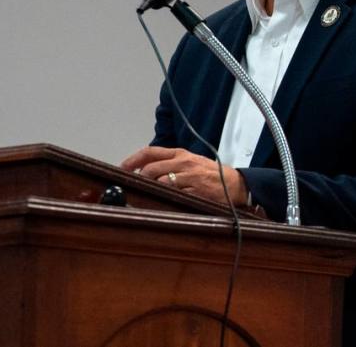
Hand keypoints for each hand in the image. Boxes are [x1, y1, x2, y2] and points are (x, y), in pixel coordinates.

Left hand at [120, 146, 248, 207]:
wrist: (235, 184)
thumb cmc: (210, 174)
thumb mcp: (190, 161)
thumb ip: (169, 163)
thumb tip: (142, 171)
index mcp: (180, 154)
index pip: (150, 152)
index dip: (132, 160)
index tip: (121, 169)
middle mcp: (183, 163)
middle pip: (151, 170)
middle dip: (139, 180)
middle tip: (133, 189)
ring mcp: (190, 178)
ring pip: (160, 183)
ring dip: (152, 192)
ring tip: (148, 197)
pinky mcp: (196, 192)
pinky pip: (174, 196)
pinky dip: (166, 200)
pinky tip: (164, 204)